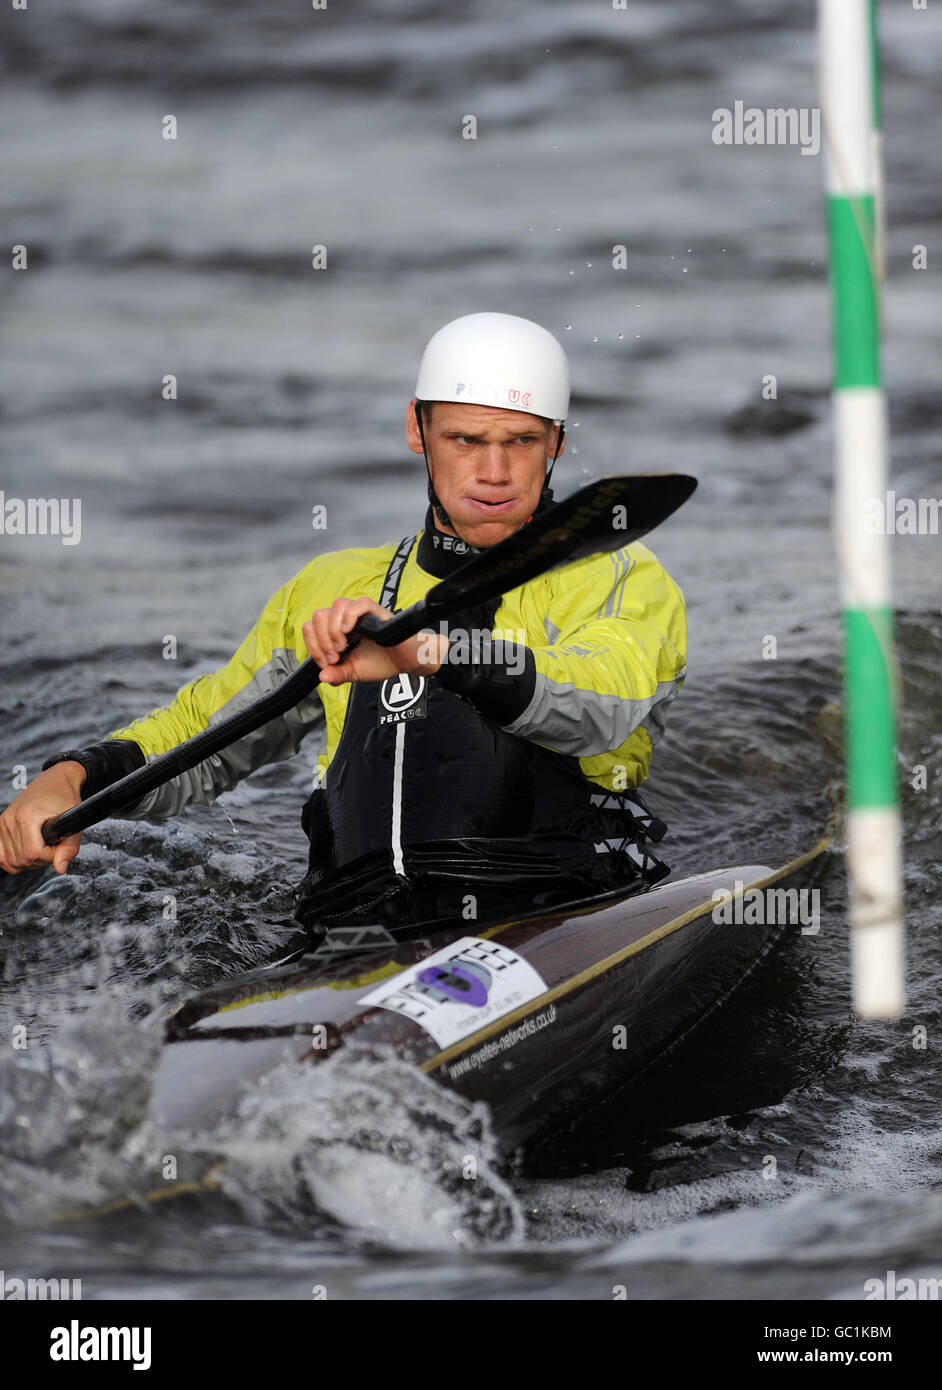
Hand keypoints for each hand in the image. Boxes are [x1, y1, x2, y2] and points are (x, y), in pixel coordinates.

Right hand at [0, 763, 84, 873]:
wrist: (55, 781)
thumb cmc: (65, 797)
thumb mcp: (73, 821)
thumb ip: (69, 847)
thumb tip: (60, 868)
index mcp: (27, 817)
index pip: (33, 853)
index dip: (50, 855)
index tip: (58, 844)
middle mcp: (11, 819)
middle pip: (22, 859)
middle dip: (41, 858)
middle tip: (52, 845)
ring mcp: (3, 822)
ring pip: (10, 861)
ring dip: (29, 860)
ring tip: (42, 845)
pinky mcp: (0, 825)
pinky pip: (0, 855)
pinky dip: (12, 859)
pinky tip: (26, 851)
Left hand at [301, 596, 448, 685]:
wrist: (407, 662)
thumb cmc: (383, 662)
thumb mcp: (354, 672)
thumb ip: (337, 674)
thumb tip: (322, 676)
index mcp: (337, 630)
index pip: (311, 627)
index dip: (313, 645)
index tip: (326, 662)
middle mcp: (346, 618)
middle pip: (319, 615)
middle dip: (322, 641)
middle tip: (336, 657)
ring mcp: (361, 613)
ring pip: (336, 606)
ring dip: (333, 630)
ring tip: (343, 647)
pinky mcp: (377, 611)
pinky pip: (359, 603)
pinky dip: (349, 616)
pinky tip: (349, 631)